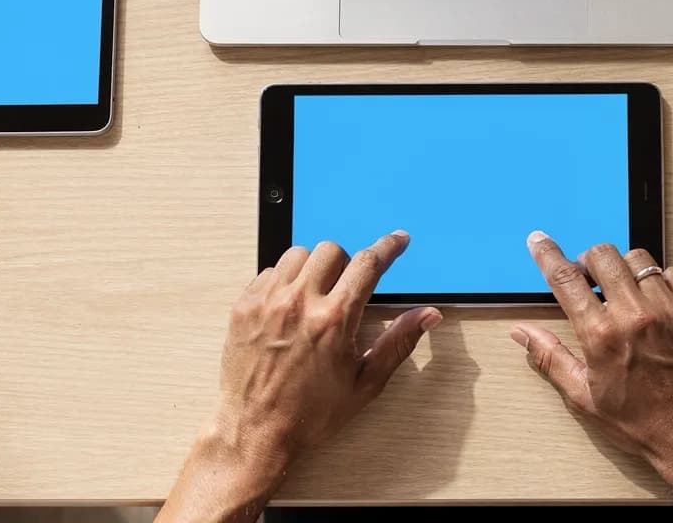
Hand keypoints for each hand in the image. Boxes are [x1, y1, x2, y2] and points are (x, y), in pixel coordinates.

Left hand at [158, 232, 440, 522]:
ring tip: (314, 297)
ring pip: (298, 255)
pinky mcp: (244, 307)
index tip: (398, 240)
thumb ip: (399, 342)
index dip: (388, 247)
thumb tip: (427, 315)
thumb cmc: (311, 413)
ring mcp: (267, 302)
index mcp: (334, 320)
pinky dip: (284, 281)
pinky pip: (269, 271)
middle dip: (345, 265)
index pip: (368, 264)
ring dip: (312, 268)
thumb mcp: (365, 383)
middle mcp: (300, 303)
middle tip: (345, 290)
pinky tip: (289, 308)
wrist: (256, 432)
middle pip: (332, 251)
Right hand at [511, 232, 672, 521]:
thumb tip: (520, 332)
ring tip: (623, 291)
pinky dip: (658, 279)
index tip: (538, 240)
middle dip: (588, 261)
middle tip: (589, 279)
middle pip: (602, 256)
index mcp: (601, 335)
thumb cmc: (640, 424)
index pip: (565, 279)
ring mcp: (669, 308)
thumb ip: (550, 358)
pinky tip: (654, 301)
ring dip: (623, 269)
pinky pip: (672, 272)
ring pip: (638, 259)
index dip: (547, 254)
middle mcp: (634, 314)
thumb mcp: (585, 398)